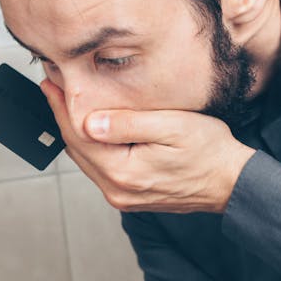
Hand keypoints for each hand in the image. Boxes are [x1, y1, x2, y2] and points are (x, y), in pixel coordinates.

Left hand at [42, 79, 255, 213]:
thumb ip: (128, 124)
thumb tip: (90, 123)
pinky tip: (93, 129)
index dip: (61, 107)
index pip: (80, 136)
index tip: (49, 83)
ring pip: (87, 160)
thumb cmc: (209, 152)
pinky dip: (93, 147)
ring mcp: (123, 196)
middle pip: (78, 149)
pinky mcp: (130, 196)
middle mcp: (118, 191)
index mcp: (124, 173)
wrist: (231, 182)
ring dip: (76, 132)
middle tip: (52, 87)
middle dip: (63, 116)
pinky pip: (101, 169)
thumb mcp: (171, 127)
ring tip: (67, 103)